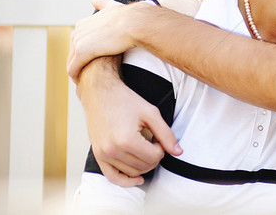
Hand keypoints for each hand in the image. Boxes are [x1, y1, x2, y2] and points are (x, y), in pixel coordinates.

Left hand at [68, 0, 140, 81]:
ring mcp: (78, 42)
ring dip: (78, 73)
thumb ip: (102, 4)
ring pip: (71, 63)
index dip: (84, 53)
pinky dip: (77, 78)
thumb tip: (94, 0)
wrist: (134, 23)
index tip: (93, 62)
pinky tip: (85, 84)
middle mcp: (77, 31)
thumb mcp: (112, 7)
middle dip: (79, 64)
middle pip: (72, 54)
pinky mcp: (82, 53)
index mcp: (82, 23)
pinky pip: (73, 70)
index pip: (78, 43)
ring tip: (87, 82)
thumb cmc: (128, 17)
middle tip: (90, 75)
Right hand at [77, 57, 182, 185]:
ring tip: (141, 146)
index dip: (161, 148)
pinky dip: (126, 181)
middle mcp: (113, 150)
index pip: (154, 157)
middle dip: (153, 156)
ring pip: (132, 172)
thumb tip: (178, 151)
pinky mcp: (98, 156)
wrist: (100, 93)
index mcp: (127, 140)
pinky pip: (112, 177)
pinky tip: (138, 179)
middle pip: (144, 166)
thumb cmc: (124, 100)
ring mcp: (103, 155)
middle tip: (151, 140)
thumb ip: (166, 134)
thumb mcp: (151, 113)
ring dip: (142, 164)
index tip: (157, 137)